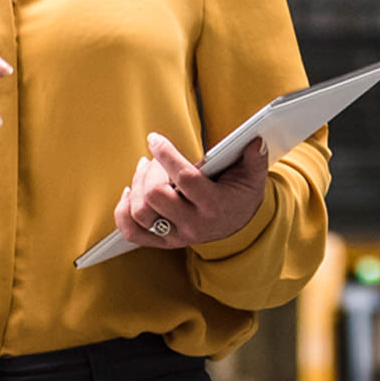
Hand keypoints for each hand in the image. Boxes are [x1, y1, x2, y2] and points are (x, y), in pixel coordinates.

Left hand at [113, 132, 268, 250]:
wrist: (238, 226)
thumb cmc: (240, 194)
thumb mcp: (253, 176)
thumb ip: (255, 159)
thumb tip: (256, 141)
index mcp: (213, 205)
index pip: (185, 178)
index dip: (166, 155)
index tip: (154, 139)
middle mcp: (193, 224)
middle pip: (155, 197)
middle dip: (149, 172)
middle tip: (152, 160)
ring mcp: (176, 236)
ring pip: (140, 213)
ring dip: (134, 186)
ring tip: (143, 169)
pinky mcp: (162, 242)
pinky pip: (131, 232)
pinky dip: (123, 211)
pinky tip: (129, 192)